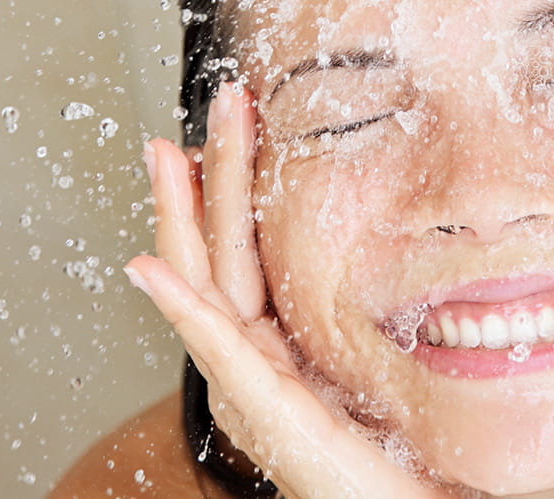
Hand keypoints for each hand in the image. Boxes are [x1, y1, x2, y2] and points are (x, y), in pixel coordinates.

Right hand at [123, 84, 436, 497]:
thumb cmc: (396, 446)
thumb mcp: (370, 363)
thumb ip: (351, 316)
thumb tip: (381, 252)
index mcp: (277, 344)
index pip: (241, 253)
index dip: (228, 190)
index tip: (228, 130)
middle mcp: (253, 360)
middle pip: (216, 255)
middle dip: (205, 179)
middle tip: (210, 107)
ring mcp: (251, 385)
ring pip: (207, 286)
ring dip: (185, 218)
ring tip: (168, 157)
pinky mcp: (267, 413)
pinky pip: (220, 351)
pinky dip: (184, 308)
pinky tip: (156, 267)